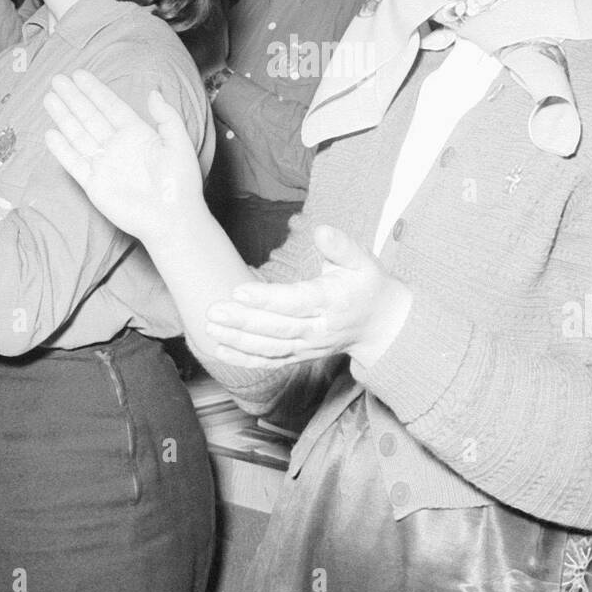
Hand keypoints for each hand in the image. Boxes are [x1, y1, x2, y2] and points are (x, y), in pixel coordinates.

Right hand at [43, 69, 202, 239]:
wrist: (171, 219)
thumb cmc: (180, 184)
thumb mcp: (179, 144)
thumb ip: (166, 117)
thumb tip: (153, 91)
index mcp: (137, 134)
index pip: (111, 106)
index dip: (95, 91)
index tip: (79, 75)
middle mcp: (117, 146)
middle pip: (90, 117)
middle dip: (74, 98)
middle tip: (58, 79)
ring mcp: (104, 164)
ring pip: (78, 135)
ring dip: (64, 117)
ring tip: (49, 98)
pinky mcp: (94, 184)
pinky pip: (74, 163)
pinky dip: (62, 149)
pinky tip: (51, 134)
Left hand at [204, 225, 411, 368]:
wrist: (380, 324)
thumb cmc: (366, 285)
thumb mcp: (363, 260)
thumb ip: (342, 246)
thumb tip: (322, 230)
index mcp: (332, 301)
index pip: (296, 302)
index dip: (267, 299)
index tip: (239, 291)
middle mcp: (319, 328)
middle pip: (278, 328)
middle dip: (244, 322)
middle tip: (214, 311)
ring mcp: (309, 346)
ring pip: (271, 348)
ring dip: (239, 341)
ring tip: (211, 328)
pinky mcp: (301, 356)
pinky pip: (272, 361)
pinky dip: (246, 359)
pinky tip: (221, 350)